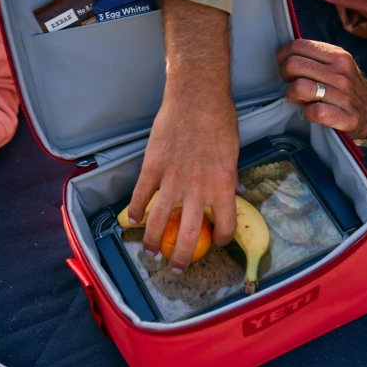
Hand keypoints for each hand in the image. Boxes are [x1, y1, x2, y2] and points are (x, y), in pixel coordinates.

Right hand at [127, 0, 239, 273]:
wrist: (196, 97)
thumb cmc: (220, 121)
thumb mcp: (234, 153)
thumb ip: (229, 178)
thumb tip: (233, 194)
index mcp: (223, 186)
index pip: (225, 225)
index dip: (222, 240)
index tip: (217, 242)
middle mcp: (198, 188)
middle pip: (189, 235)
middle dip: (183, 258)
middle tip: (178, 270)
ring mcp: (173, 178)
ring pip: (159, 221)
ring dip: (153, 242)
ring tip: (150, 254)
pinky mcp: (153, 167)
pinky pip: (140, 195)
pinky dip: (135, 210)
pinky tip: (133, 220)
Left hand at [277, 39, 366, 140]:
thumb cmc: (345, 87)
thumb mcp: (336, 64)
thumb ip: (315, 56)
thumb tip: (285, 53)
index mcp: (337, 55)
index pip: (297, 46)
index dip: (283, 57)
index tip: (288, 67)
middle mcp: (341, 72)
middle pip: (293, 65)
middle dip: (285, 76)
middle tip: (293, 83)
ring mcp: (344, 94)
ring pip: (299, 87)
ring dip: (293, 95)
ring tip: (301, 98)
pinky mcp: (345, 116)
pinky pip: (314, 112)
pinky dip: (308, 113)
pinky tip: (313, 112)